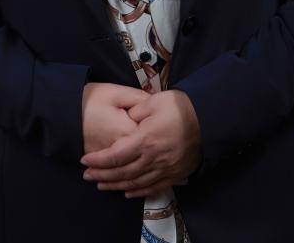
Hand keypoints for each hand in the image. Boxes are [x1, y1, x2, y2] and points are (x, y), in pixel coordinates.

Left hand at [80, 89, 201, 197]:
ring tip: (102, 185)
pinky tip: (128, 192)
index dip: (99, 160)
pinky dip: (138, 191)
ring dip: (116, 185)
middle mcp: (154, 159)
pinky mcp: (175, 173)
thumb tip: (125, 121)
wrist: (208, 119)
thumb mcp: (154, 101)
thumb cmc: (180, 107)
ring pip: (136, 183)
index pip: (116, 155)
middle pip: (123, 172)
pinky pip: (153, 187)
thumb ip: (135, 111)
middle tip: (87, 176)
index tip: (85, 160)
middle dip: (102, 175)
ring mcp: (165, 168)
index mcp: (146, 140)